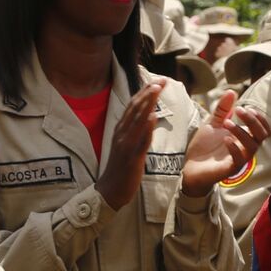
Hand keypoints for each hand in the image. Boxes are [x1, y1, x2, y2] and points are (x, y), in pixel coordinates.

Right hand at [96, 80, 162, 209]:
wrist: (110, 191)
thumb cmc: (120, 168)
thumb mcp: (126, 144)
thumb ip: (134, 130)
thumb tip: (146, 115)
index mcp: (120, 130)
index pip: (133, 106)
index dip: (145, 92)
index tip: (158, 81)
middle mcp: (121, 134)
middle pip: (135, 109)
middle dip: (148, 93)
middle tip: (161, 80)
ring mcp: (125, 145)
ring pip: (137, 120)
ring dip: (147, 103)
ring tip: (157, 89)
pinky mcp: (131, 158)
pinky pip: (140, 141)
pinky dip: (146, 128)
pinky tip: (153, 117)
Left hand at [180, 89, 270, 196]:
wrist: (190, 165)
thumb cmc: (204, 146)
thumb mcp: (213, 123)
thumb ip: (222, 109)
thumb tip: (232, 91)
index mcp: (244, 137)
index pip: (264, 128)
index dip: (259, 118)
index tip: (246, 108)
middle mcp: (245, 148)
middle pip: (262, 135)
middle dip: (253, 121)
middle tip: (239, 110)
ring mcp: (239, 159)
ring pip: (252, 146)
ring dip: (241, 131)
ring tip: (226, 123)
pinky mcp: (230, 169)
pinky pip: (239, 159)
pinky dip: (234, 148)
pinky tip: (225, 139)